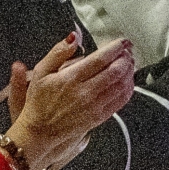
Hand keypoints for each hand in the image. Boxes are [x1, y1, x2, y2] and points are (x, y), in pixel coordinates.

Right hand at [3, 37, 136, 169]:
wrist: (40, 131)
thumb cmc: (39, 101)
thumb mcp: (41, 71)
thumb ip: (58, 52)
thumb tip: (73, 38)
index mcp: (71, 78)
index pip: (100, 59)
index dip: (115, 48)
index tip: (121, 42)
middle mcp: (85, 92)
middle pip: (116, 71)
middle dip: (126, 58)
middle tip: (127, 51)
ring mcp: (94, 106)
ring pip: (121, 85)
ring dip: (129, 71)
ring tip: (129, 63)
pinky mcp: (99, 117)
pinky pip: (120, 101)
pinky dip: (128, 89)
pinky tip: (127, 81)